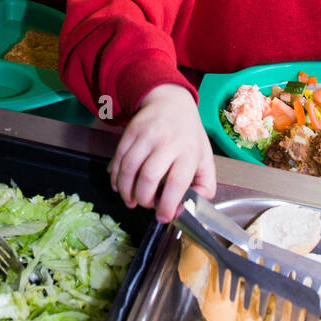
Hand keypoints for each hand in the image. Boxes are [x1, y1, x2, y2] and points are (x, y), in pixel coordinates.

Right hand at [111, 84, 215, 222]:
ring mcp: (146, 135)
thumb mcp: (205, 159)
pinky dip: (115, 177)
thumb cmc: (189, 137)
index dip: (167, 204)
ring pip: (128, 168)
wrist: (171, 102)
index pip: (177, 182)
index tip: (163, 217)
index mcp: (189, 152)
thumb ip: (204, 187)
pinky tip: (119, 186)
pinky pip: (117, 159)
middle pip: (148, 176)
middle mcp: (167, 142)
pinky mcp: (130, 132)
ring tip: (130, 200)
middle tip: (145, 205)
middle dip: (143, 199)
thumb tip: (187, 210)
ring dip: (125, 191)